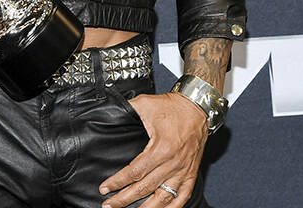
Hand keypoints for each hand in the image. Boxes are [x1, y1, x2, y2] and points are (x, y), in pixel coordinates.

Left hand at [99, 92, 207, 207]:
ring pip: (162, 197)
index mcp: (161, 148)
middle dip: (124, 199)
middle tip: (109, 205)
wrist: (197, 106)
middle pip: (145, 188)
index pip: (135, 172)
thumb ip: (126, 110)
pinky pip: (182, 197)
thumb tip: (108, 114)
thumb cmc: (172, 106)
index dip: (118, 182)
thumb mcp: (145, 104)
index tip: (105, 188)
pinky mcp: (191, 174)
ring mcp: (183, 171)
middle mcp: (173, 163)